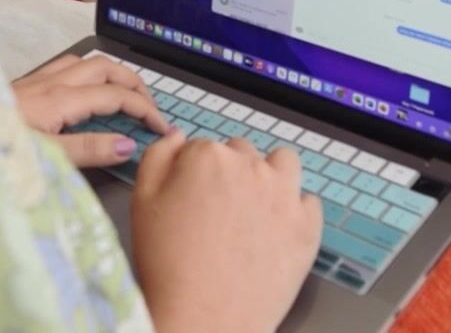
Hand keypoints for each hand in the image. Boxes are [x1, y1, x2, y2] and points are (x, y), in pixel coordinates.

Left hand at [12, 53, 169, 167]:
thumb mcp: (43, 159)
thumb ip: (87, 150)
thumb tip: (127, 144)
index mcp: (58, 100)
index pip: (116, 95)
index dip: (145, 109)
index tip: (162, 128)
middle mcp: (48, 83)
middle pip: (105, 66)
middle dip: (134, 81)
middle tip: (151, 105)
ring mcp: (34, 81)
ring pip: (84, 61)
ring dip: (111, 73)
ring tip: (125, 93)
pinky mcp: (22, 86)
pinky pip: (65, 67)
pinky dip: (87, 73)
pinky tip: (84, 90)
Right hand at [131, 134, 321, 331]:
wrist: (204, 319)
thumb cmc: (169, 266)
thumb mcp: (142, 201)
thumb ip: (158, 156)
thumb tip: (178, 136)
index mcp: (208, 156)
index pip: (202, 146)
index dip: (194, 173)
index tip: (191, 197)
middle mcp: (250, 167)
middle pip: (241, 153)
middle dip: (230, 173)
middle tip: (217, 209)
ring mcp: (284, 195)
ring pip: (282, 163)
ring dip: (269, 175)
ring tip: (253, 207)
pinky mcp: (307, 225)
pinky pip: (308, 200)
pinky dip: (294, 209)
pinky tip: (274, 228)